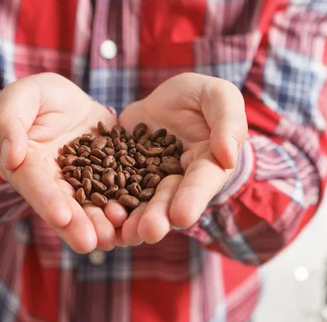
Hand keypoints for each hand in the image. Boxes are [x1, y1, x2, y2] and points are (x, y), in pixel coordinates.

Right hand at [0, 73, 127, 253]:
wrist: (67, 97)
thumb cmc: (37, 95)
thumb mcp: (20, 97)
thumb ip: (10, 123)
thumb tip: (11, 156)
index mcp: (26, 164)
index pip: (34, 184)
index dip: (47, 201)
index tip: (61, 217)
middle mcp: (53, 180)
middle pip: (63, 205)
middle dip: (76, 224)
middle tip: (90, 243)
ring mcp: (81, 180)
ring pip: (89, 205)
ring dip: (100, 223)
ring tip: (114, 237)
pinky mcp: (105, 174)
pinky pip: (115, 190)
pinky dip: (123, 204)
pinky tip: (134, 217)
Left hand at [118, 73, 247, 245]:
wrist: (170, 95)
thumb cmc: (204, 96)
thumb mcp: (220, 97)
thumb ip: (228, 123)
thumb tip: (228, 156)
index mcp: (208, 164)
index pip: (202, 182)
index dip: (193, 198)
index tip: (181, 215)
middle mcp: (179, 178)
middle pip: (169, 199)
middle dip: (159, 216)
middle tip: (148, 232)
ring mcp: (149, 175)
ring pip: (141, 200)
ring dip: (132, 218)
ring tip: (122, 231)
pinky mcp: (124, 167)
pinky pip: (114, 184)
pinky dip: (107, 200)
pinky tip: (98, 213)